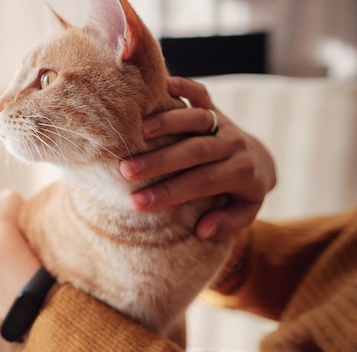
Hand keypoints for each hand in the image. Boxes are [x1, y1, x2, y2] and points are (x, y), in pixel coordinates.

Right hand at [119, 77, 276, 239]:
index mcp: (242, 173)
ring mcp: (224, 122)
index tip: (137, 202)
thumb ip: (228, 223)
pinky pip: (201, 92)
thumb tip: (203, 230)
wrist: (260, 161)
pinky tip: (161, 86)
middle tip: (126, 171)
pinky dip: (184, 86)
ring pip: (197, 118)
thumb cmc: (241, 193)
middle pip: (196, 150)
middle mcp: (234, 144)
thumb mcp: (244, 213)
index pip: (202, 182)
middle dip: (160, 160)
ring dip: (167, 123)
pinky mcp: (215, 106)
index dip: (169, 192)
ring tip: (137, 132)